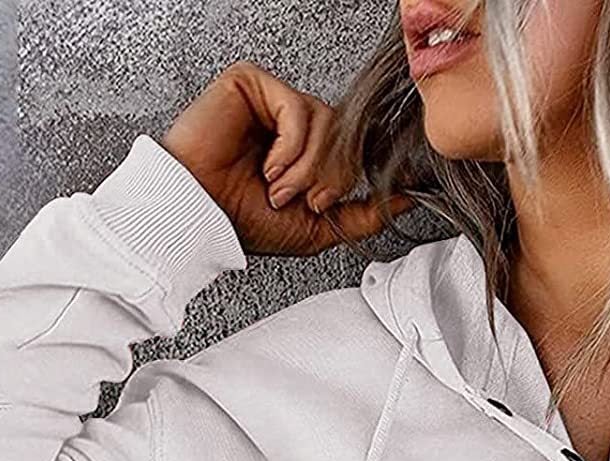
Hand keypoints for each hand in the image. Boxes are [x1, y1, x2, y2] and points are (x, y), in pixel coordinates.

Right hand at [161, 60, 416, 257]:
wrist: (200, 215)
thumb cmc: (244, 221)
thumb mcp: (318, 228)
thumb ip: (363, 213)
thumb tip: (409, 198)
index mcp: (305, 150)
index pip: (352, 147)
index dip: (350, 175)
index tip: (331, 200)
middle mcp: (291, 122)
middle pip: (346, 135)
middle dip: (328, 178)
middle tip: (300, 199)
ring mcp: (273, 99)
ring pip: (328, 122)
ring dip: (307, 168)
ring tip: (277, 187)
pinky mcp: (252, 83)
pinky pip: (298, 108)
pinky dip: (289, 148)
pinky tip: (268, 166)